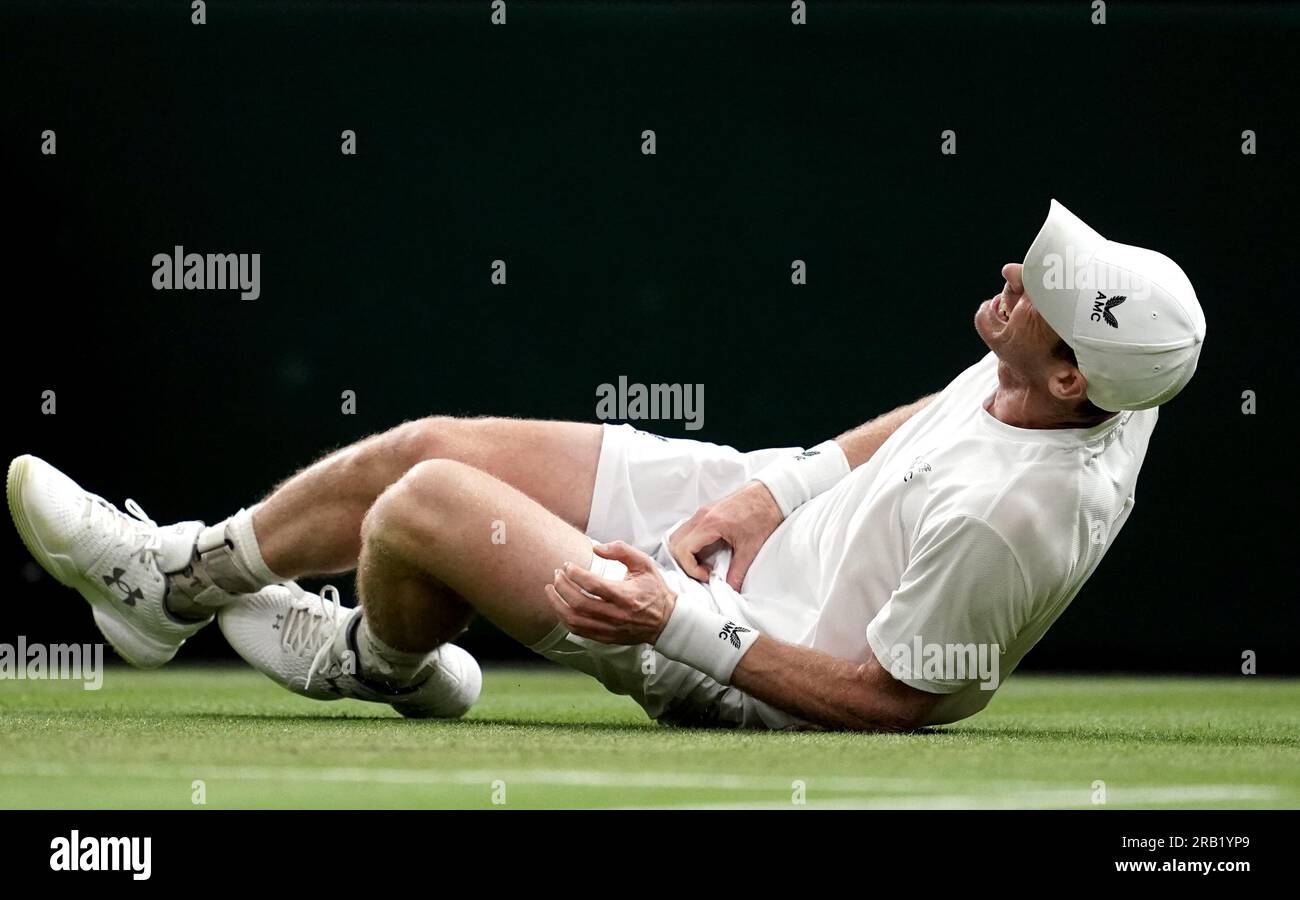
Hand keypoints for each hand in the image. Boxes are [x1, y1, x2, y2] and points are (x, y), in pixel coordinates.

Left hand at [544, 541, 676, 645]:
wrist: (667, 621)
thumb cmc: (654, 589)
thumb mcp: (644, 564)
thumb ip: (621, 550)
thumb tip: (596, 548)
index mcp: (626, 595)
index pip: (593, 585)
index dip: (575, 573)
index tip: (567, 565)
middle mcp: (617, 615)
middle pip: (579, 603)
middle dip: (562, 587)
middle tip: (556, 574)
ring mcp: (610, 629)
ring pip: (575, 620)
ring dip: (557, 604)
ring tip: (550, 590)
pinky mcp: (606, 638)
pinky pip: (579, 631)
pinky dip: (565, 618)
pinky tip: (560, 606)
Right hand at [668, 481, 782, 590]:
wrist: (771, 494)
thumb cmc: (763, 515)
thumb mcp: (751, 547)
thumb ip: (738, 571)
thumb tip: (730, 589)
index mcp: (709, 523)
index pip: (682, 549)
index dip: (690, 568)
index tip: (707, 575)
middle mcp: (701, 516)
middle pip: (675, 542)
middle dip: (684, 562)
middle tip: (703, 572)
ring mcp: (702, 512)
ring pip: (679, 535)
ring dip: (686, 553)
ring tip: (705, 564)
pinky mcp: (706, 512)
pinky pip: (689, 530)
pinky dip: (692, 544)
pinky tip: (709, 552)